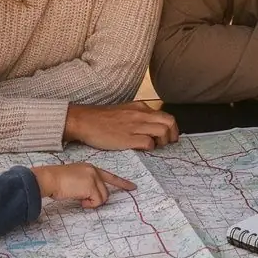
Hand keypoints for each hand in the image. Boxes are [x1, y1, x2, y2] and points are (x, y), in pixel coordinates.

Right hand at [32, 162, 135, 207]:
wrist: (49, 179)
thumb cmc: (56, 181)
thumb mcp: (74, 179)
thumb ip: (86, 184)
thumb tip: (91, 198)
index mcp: (90, 168)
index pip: (109, 176)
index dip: (122, 183)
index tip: (133, 187)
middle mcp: (94, 170)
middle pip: (106, 191)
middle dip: (96, 200)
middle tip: (83, 201)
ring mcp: (94, 177)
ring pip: (103, 197)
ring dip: (92, 202)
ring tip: (79, 199)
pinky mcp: (91, 185)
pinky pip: (97, 201)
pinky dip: (89, 204)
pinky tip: (79, 200)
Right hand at [64, 102, 179, 151]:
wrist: (85, 120)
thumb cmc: (103, 118)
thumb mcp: (125, 111)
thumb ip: (138, 116)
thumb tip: (151, 126)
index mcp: (140, 107)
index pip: (166, 115)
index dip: (171, 128)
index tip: (169, 136)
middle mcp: (140, 114)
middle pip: (169, 122)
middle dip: (172, 135)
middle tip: (167, 143)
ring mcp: (135, 126)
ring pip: (162, 131)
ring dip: (163, 142)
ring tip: (155, 147)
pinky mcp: (127, 138)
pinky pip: (148, 143)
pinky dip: (150, 148)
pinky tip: (143, 149)